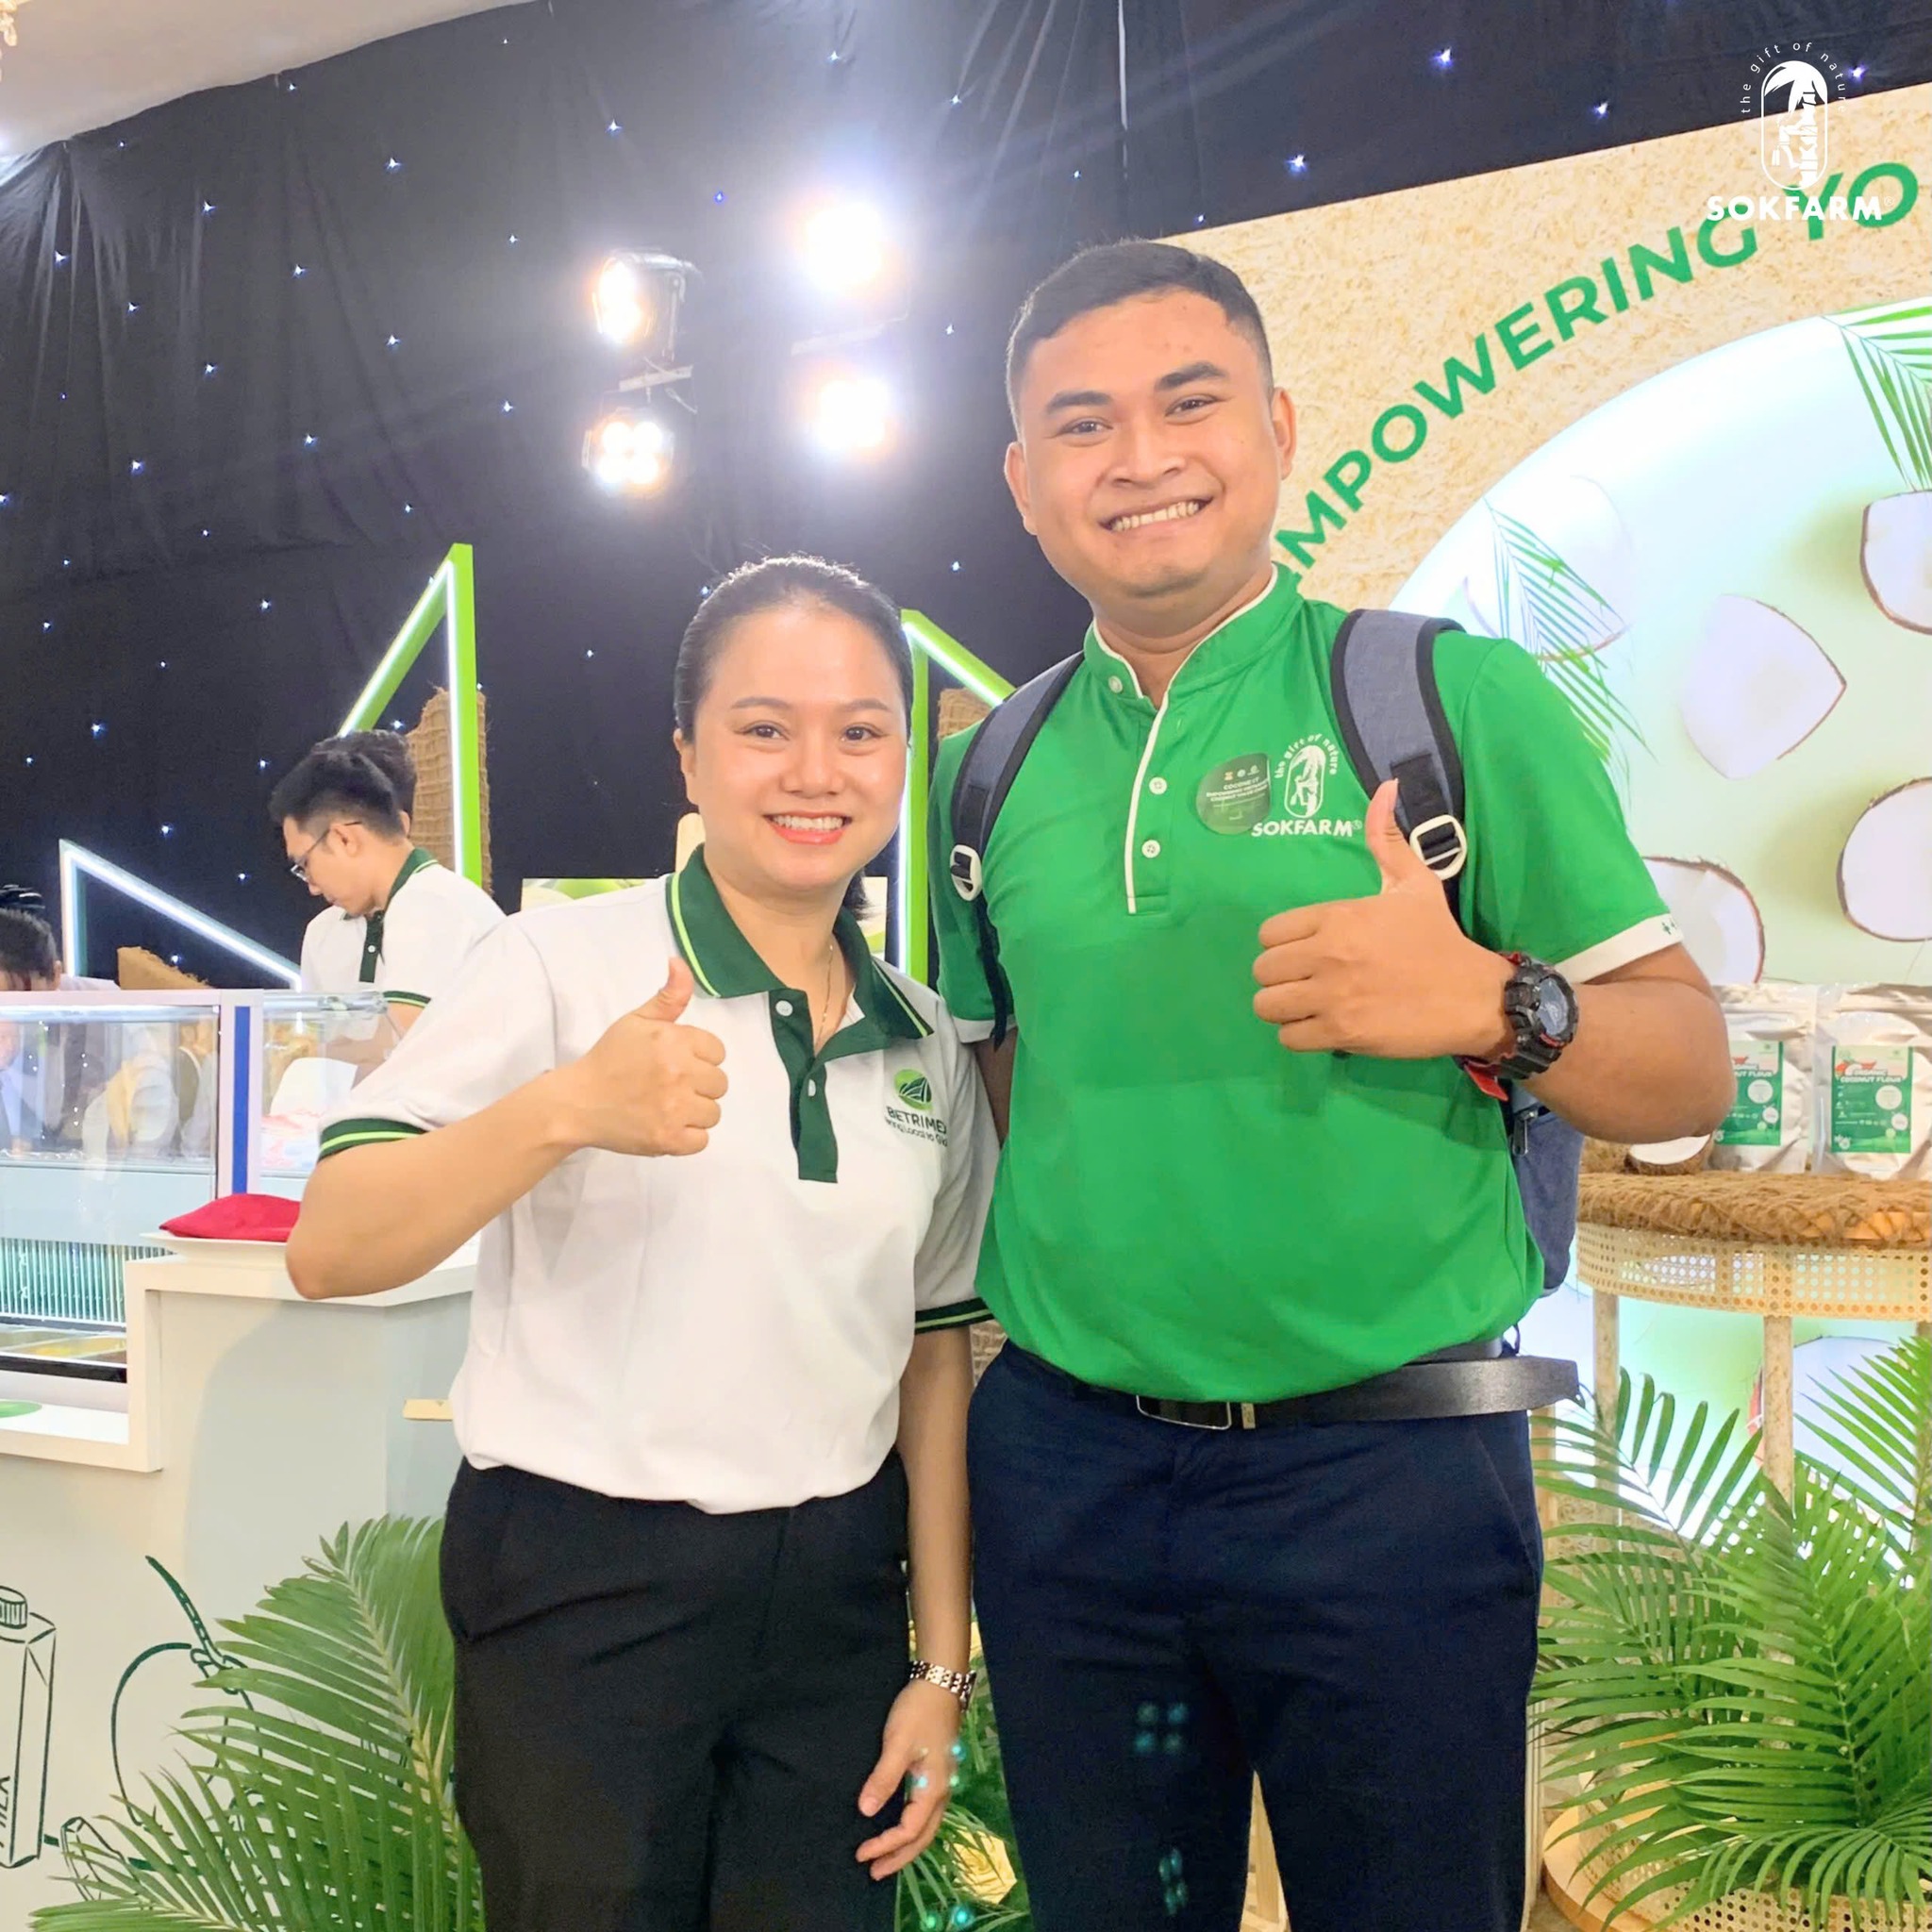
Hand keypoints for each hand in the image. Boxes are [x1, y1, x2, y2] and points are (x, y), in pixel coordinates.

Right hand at [548, 957, 727, 1155]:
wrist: (577, 1102)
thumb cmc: (609, 1059)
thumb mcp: (636, 1020)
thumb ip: (668, 996)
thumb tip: (680, 963)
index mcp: (674, 1040)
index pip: (718, 1052)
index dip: (699, 1057)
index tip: (675, 1062)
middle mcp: (679, 1073)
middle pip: (720, 1083)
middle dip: (699, 1085)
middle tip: (669, 1086)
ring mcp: (675, 1108)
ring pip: (713, 1113)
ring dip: (695, 1112)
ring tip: (667, 1106)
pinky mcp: (669, 1139)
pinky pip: (702, 1140)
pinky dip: (687, 1137)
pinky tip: (666, 1125)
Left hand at [855, 1679, 961, 1879]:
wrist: (940, 1683)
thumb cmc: (917, 1712)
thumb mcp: (897, 1743)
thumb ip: (883, 1778)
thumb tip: (866, 1812)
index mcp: (934, 1788)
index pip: (909, 1830)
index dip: (885, 1845)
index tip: (861, 1854)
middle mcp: (942, 1791)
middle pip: (923, 1837)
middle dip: (899, 1857)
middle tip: (873, 1872)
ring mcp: (942, 1783)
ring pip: (926, 1826)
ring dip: (906, 1846)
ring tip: (884, 1858)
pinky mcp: (937, 1773)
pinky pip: (925, 1813)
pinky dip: (911, 1828)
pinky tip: (898, 1827)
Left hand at [1253, 780, 1513, 1060]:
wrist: (1474, 996)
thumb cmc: (1439, 939)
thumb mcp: (1415, 882)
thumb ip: (1387, 839)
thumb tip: (1386, 786)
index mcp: (1338, 916)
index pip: (1269, 933)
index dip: (1281, 945)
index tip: (1304, 953)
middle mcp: (1327, 953)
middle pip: (1262, 970)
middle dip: (1279, 978)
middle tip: (1304, 983)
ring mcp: (1332, 995)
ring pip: (1267, 1006)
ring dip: (1283, 1009)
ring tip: (1307, 1007)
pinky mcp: (1341, 1031)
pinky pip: (1289, 1038)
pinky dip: (1300, 1036)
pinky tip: (1320, 1028)